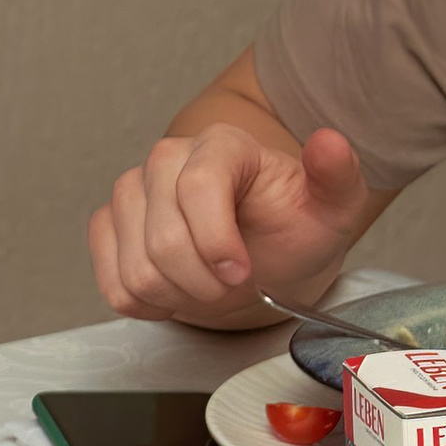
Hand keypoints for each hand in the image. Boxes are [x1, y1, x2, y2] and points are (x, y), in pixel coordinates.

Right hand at [89, 121, 373, 328]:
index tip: (243, 274)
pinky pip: (114, 283)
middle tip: (235, 285)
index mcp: (220, 145)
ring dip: (179, 294)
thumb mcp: (332, 208)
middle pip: (164, 238)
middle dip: (204, 281)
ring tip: (208, 285)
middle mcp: (165, 158)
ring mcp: (131, 191)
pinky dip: (149, 303)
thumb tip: (329, 143)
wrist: (264, 251)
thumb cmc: (294, 228)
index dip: (217, 242)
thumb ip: (337, 176)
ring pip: (138, 268)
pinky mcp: (108, 225)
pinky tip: (177, 289)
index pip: (196, 186)